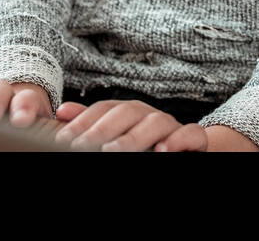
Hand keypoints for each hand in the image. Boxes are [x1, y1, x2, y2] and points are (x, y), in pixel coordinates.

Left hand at [53, 99, 207, 151]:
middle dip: (103, 128)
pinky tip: (160, 151)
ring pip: (158, 121)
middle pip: (129, 111)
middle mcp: (151, 115)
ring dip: (134, 136)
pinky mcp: (195, 139)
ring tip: (112, 151)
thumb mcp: (116, 135)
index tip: (64, 138)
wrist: (187, 149)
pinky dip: (178, 140)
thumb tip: (63, 111)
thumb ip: (91, 124)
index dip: (85, 120)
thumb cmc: (146, 144)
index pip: (107, 108)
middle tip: (82, 146)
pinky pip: (191, 133)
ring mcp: (174, 127)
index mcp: (131, 112)